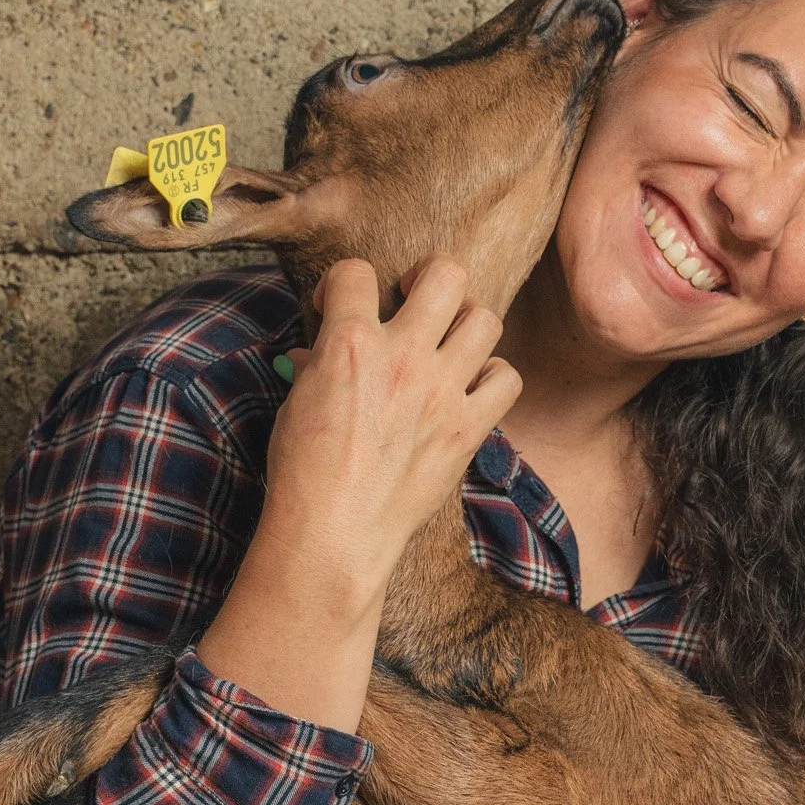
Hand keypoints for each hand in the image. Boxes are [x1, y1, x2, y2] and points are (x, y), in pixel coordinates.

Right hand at [261, 256, 519, 621]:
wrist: (336, 533)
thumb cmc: (304, 474)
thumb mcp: (297, 406)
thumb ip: (316, 367)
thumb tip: (314, 356)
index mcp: (350, 343)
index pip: (356, 271)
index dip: (344, 284)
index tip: (339, 307)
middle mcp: (403, 357)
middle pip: (446, 273)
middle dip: (429, 279)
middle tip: (416, 302)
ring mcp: (442, 391)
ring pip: (485, 318)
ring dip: (466, 327)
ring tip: (448, 347)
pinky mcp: (468, 428)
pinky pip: (507, 378)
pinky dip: (493, 378)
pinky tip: (470, 390)